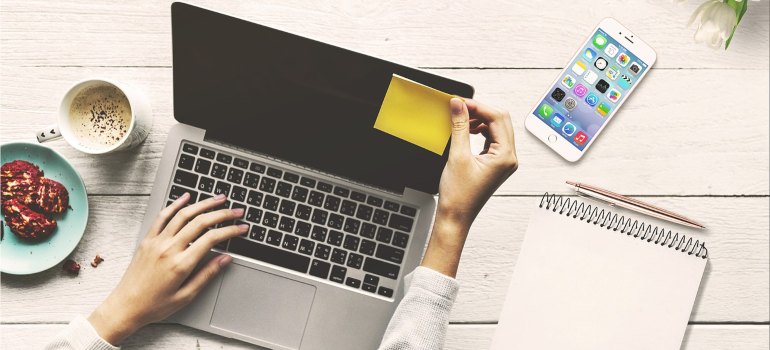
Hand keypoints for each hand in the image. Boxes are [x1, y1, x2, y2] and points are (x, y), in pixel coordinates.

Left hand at [88, 193, 246, 344]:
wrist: (124, 307)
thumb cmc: (154, 305)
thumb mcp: (186, 296)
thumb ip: (207, 275)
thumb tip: (225, 259)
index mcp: (181, 264)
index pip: (212, 239)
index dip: (230, 231)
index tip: (242, 228)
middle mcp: (168, 249)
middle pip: (200, 222)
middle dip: (222, 214)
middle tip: (236, 211)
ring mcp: (156, 242)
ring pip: (183, 214)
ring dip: (203, 204)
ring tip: (218, 199)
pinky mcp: (147, 240)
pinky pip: (162, 217)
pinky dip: (175, 204)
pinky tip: (186, 198)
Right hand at [421, 98, 517, 276]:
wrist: (455, 217)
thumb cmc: (459, 196)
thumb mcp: (457, 156)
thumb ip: (460, 126)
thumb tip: (458, 105)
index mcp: (506, 156)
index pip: (497, 118)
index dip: (478, 106)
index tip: (460, 102)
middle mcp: (509, 158)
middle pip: (500, 121)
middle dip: (480, 111)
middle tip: (460, 106)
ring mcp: (503, 161)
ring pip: (496, 128)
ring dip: (480, 120)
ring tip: (461, 118)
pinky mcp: (495, 164)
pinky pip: (491, 139)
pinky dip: (479, 130)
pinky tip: (467, 130)